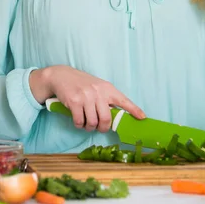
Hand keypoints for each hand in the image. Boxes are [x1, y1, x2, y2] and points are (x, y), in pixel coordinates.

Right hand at [29, 65, 145, 132]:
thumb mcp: (98, 87)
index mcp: (107, 88)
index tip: (143, 117)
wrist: (62, 76)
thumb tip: (115, 117)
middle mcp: (98, 92)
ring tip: (86, 123)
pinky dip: (79, 125)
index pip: (124, 100)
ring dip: (89, 127)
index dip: (134, 110)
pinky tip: (78, 120)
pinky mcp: (74, 101)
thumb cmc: (82, 84)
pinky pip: (80, 121)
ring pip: (92, 122)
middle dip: (103, 128)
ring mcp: (86, 96)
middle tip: (99, 128)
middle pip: (107, 119)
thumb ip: (106, 99)